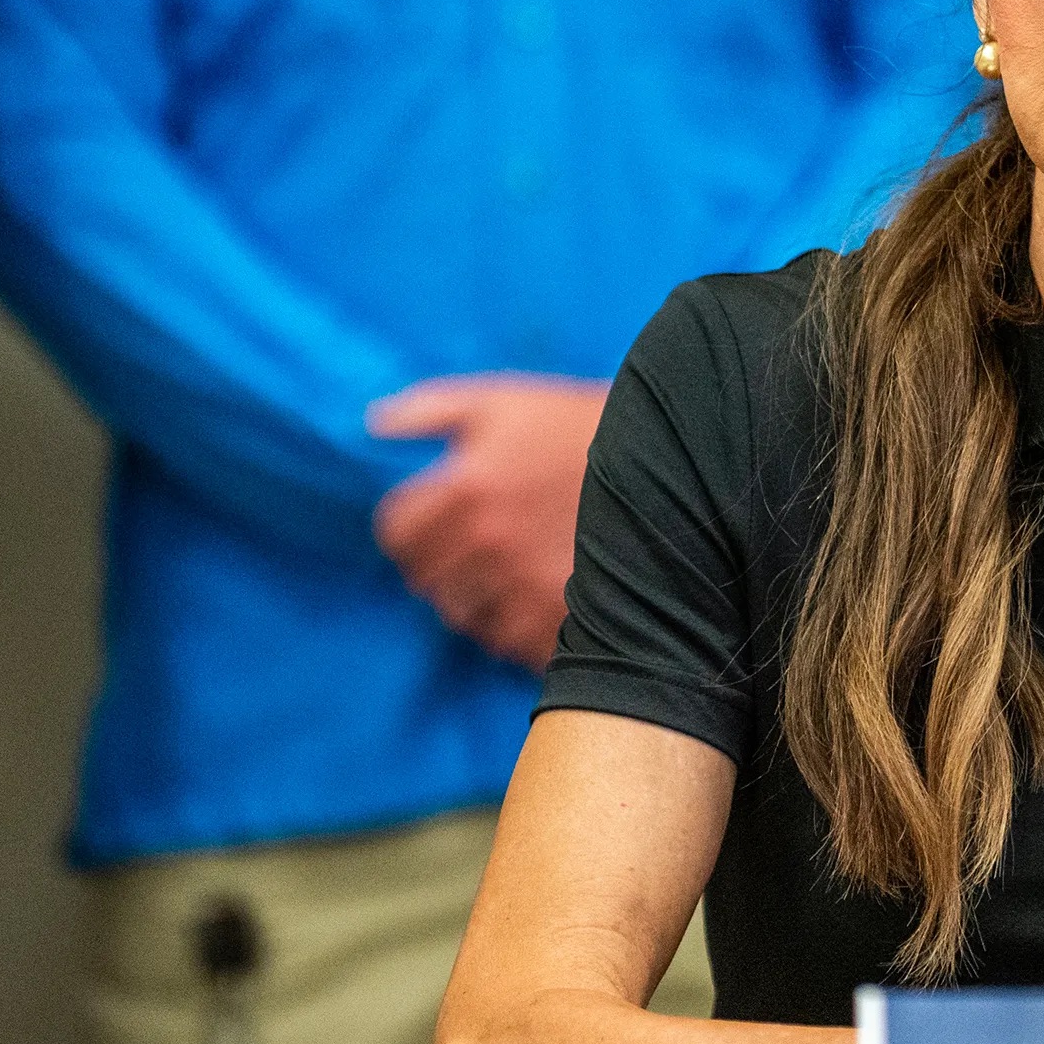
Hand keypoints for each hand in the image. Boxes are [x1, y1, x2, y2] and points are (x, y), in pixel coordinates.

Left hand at [369, 374, 609, 671]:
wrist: (672, 463)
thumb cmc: (581, 426)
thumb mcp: (505, 401)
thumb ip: (430, 410)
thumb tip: (372, 427)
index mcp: (465, 484)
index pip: (396, 531)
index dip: (409, 529)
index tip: (432, 525)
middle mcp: (487, 539)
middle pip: (425, 580)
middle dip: (440, 564)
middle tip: (473, 552)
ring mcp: (523, 583)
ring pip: (462, 616)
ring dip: (474, 599)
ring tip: (505, 577)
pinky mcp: (560, 617)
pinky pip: (507, 642)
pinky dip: (512, 627)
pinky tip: (536, 598)